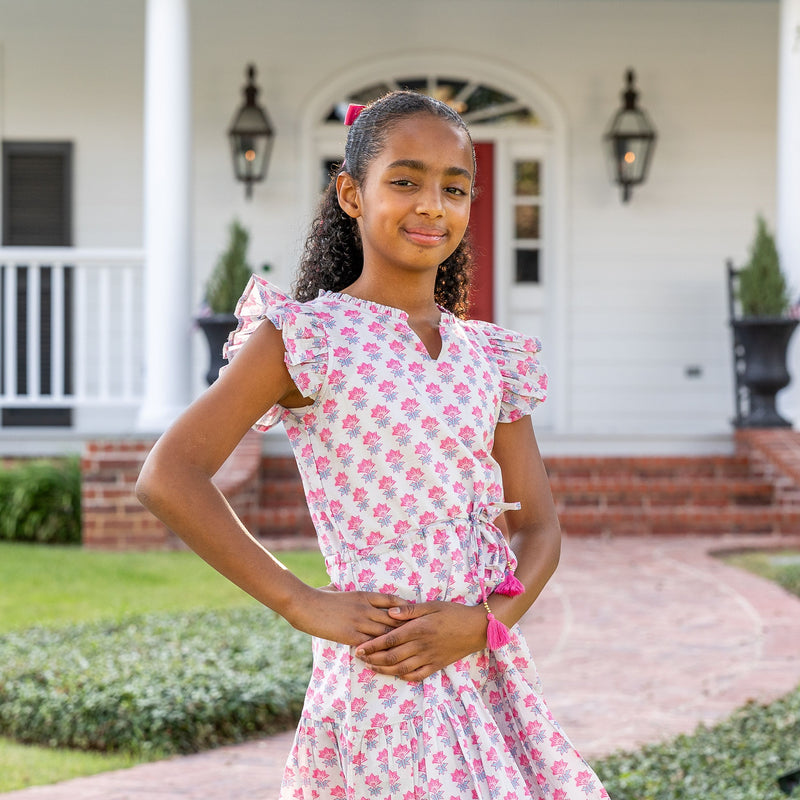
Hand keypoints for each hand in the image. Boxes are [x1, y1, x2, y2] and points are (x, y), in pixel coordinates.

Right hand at [286, 586, 408, 647]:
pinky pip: (371, 644)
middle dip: (405, 627)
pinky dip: (380, 651)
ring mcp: (359, 622)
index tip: (412, 613)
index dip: (404, 607)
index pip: (391, 599)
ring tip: (407, 649)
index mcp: (364, 595)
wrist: (305, 605)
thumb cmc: (318, 595)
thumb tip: (335, 586)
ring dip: (396, 641)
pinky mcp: (351, 635)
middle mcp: (366, 608)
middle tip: (417, 634)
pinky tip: (386, 657)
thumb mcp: (335, 588)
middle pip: (393, 618)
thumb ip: (341, 588)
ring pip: (385, 632)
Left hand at [354, 600, 486, 681]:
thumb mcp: (431, 605)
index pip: (389, 639)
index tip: (358, 648)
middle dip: (373, 659)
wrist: (477, 628)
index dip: (372, 646)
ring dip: (384, 670)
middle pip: (392, 657)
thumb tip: (389, 613)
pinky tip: (395, 674)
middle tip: (359, 658)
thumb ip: (409, 610)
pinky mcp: (436, 666)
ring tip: (371, 667)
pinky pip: (417, 676)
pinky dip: (404, 677)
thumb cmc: (453, 613)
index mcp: (418, 629)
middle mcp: (421, 646)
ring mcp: (429, 658)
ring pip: (401, 669)